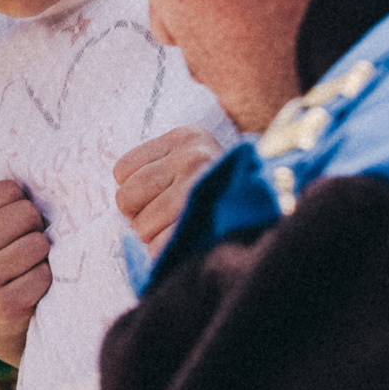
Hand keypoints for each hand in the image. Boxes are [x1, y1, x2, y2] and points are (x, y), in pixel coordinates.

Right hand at [0, 179, 51, 366]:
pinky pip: (44, 275)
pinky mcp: (3, 305)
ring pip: (38, 243)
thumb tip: (38, 166)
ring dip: (40, 257)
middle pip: (27, 213)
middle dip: (33, 229)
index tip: (11, 227)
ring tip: (25, 270)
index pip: (9, 189)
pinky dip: (45, 281)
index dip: (21, 206)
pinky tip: (29, 290)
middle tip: (22, 249)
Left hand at [114, 125, 226, 254]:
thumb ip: (156, 171)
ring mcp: (201, 188)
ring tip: (182, 227)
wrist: (269, 207)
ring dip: (154, 235)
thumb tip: (120, 201)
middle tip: (168, 217)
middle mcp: (194, 156)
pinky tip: (186, 240)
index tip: (160, 194)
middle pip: (125, 198)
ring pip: (140, 227)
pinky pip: (159, 247)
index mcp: (186, 137)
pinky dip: (165, 252)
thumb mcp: (190, 164)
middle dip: (140, 215)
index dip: (135, 190)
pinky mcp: (206, 221)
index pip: (122, 170)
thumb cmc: (218, 192)